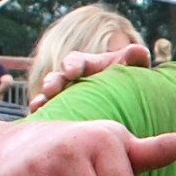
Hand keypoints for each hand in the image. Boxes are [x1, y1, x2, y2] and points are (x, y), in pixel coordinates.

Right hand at [29, 41, 151, 110]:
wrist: (125, 104)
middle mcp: (70, 80)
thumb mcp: (133, 69)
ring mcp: (63, 98)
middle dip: (52, 82)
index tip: (72, 71)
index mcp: (86, 66)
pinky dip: (43, 118)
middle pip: (57, 78)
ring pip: (48, 98)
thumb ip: (135, 59)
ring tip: (38, 107)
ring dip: (42, 101)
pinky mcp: (61, 115)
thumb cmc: (127, 81)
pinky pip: (49, 116)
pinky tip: (39, 124)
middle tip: (50, 90)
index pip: (75, 61)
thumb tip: (138, 51)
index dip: (72, 65)